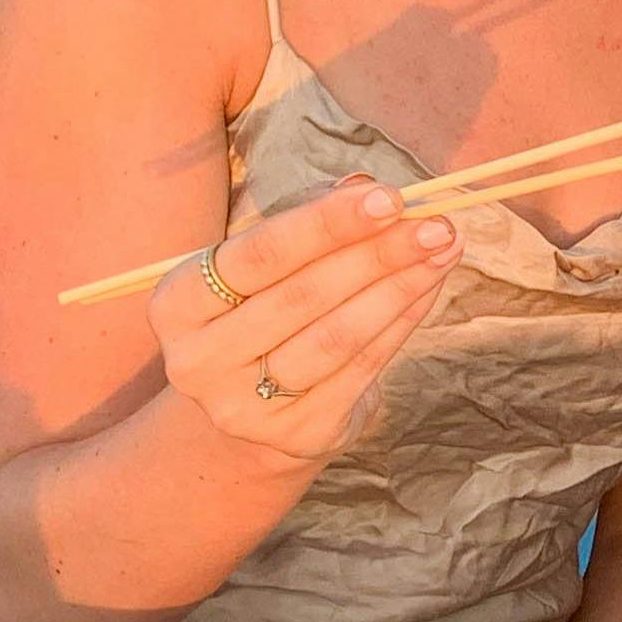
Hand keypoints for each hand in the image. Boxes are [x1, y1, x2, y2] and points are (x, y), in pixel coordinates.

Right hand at [147, 175, 456, 462]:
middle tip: (435, 224)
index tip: (388, 198)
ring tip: (444, 249)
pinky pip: (362, 369)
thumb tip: (365, 187)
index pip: (258, 255)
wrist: (252, 410)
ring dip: (399, 288)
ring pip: (336, 338)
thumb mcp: (267, 261)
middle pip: (301, 296)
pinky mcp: (298, 434)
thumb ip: (307, 214)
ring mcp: (245, 406)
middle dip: (376, 254)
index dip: (325, 225)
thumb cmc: (262, 310)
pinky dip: (402, 322)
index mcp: (177, 303)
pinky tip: (430, 287)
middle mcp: (199, 360)